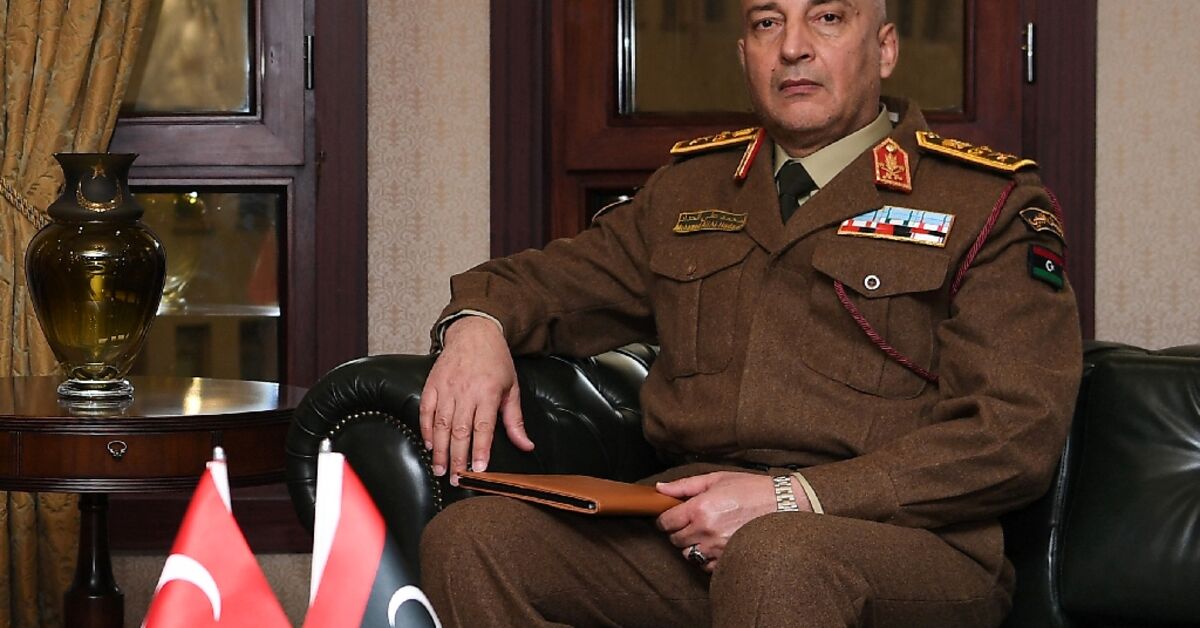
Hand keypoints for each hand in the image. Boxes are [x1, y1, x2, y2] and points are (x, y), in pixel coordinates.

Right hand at [419, 317, 533, 484]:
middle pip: (459, 431)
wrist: (474, 332)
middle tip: (456, 479)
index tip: (477, 471)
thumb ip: (515, 420)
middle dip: (457, 458)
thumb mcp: (512, 388)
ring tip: (440, 469)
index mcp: (488, 393)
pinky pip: (426, 410)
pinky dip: (426, 429)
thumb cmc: (496, 362)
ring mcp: (446, 388)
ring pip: (440, 424)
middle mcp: (465, 392)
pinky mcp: (432, 384)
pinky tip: (429, 444)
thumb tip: (526, 446)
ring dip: (439, 450)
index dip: (480, 451)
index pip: (483, 428)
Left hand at [655, 472, 810, 572]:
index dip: (665, 519)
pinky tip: (714, 545)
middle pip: (675, 540)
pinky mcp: (729, 560)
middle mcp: (706, 530)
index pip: (666, 522)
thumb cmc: (751, 489)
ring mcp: (717, 548)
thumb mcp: (716, 479)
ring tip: (703, 534)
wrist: (783, 505)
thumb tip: (660, 489)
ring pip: (688, 555)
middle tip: (690, 522)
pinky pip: (705, 566)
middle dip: (678, 531)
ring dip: (691, 546)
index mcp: (700, 508)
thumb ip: (685, 486)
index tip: (670, 516)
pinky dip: (705, 558)